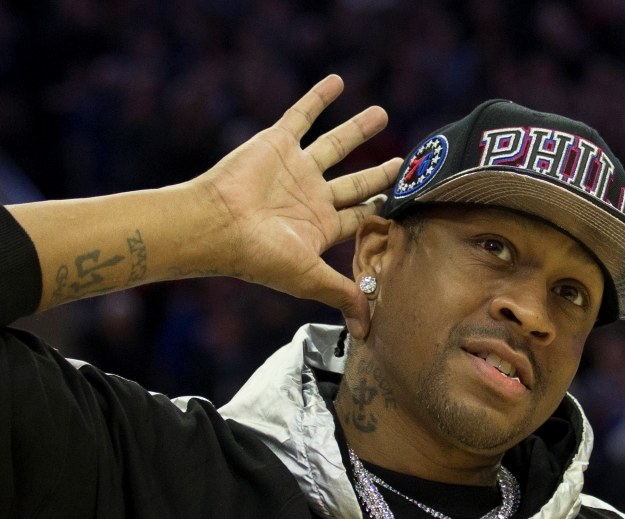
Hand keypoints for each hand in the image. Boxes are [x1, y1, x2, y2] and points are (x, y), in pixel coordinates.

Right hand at [195, 75, 400, 338]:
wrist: (217, 225)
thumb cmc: (258, 256)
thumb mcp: (309, 277)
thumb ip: (342, 295)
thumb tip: (366, 330)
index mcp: (318, 227)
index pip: (358, 217)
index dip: (381, 211)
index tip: (407, 202)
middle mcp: (308, 197)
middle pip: (353, 181)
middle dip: (378, 173)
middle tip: (403, 160)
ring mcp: (293, 169)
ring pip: (334, 144)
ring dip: (358, 129)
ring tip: (382, 113)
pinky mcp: (277, 144)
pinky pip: (302, 114)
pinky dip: (318, 97)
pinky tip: (337, 81)